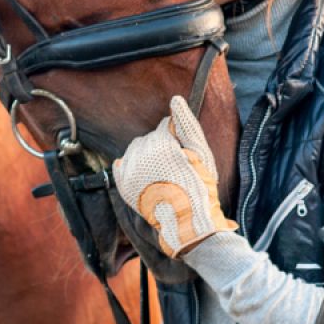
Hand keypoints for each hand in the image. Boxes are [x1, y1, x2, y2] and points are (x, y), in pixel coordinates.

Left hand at [111, 95, 235, 257]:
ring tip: (163, 173)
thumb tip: (175, 99)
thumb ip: (187, 125)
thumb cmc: (199, 187)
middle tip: (176, 166)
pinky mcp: (123, 186)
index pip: (163, 127)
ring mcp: (129, 172)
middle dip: (161, 146)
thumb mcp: (201, 153)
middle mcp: (140, 156)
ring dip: (148, 156)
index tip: (184, 154)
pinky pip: (123, 165)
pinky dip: (133, 166)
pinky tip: (147, 176)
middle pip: (148, 138)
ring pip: (135, 150)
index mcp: (160, 145)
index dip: (177, 139)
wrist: (187, 223)